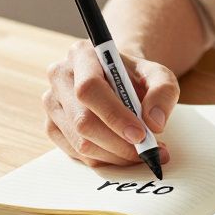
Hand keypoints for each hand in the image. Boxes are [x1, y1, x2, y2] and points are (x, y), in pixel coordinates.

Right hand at [42, 40, 177, 167]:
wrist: (119, 82)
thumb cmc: (136, 78)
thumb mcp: (159, 75)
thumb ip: (163, 92)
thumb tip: (154, 123)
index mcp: (82, 55)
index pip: (89, 88)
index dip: (114, 115)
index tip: (140, 134)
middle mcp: (60, 76)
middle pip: (82, 120)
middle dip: (118, 143)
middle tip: (148, 150)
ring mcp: (52, 103)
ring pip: (80, 142)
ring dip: (114, 155)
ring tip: (140, 152)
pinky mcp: (52, 126)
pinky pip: (76, 153)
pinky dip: (104, 159)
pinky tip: (121, 153)